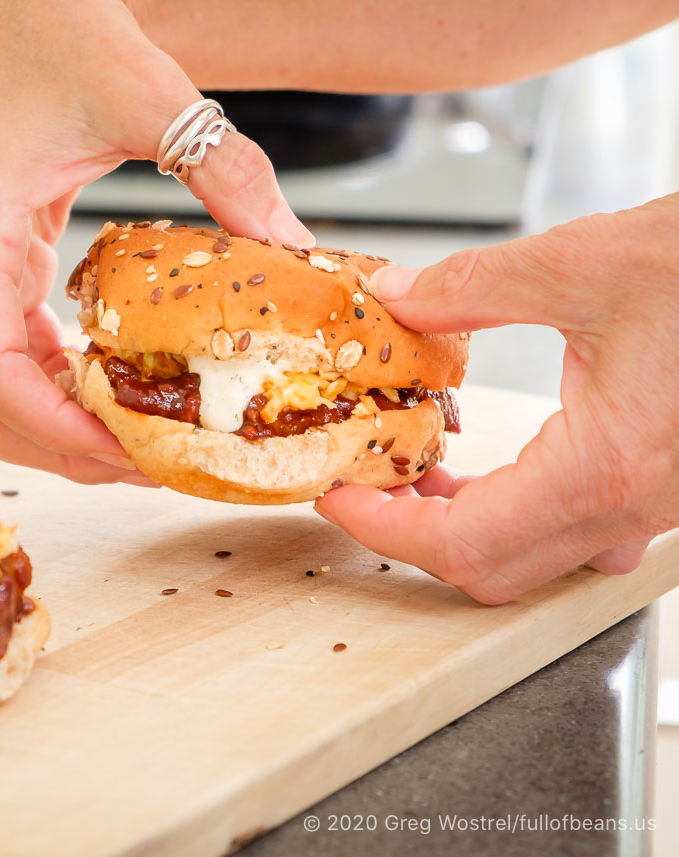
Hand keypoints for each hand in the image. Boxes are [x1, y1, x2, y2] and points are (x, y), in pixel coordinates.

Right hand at [0, 0, 312, 483]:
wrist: (10, 9)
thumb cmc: (55, 34)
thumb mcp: (149, 91)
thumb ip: (223, 166)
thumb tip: (290, 246)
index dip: (52, 429)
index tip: (126, 451)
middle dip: (58, 449)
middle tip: (151, 464)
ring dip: (47, 431)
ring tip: (135, 442)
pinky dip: (46, 394)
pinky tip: (106, 394)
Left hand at [315, 194, 678, 602]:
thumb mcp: (584, 264)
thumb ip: (471, 287)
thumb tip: (398, 296)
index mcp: (604, 470)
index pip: (464, 544)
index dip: (385, 529)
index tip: (338, 497)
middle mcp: (633, 507)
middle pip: (493, 569)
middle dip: (413, 535)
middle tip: (368, 485)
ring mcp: (655, 506)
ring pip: (536, 558)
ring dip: (464, 527)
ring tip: (418, 473)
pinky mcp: (665, 487)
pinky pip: (577, 532)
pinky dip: (516, 514)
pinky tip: (494, 469)